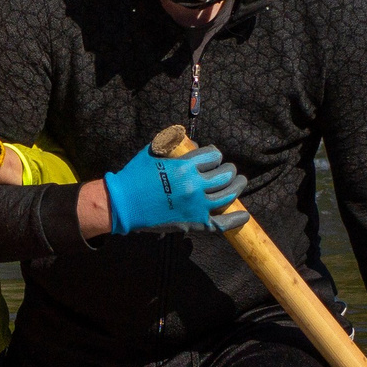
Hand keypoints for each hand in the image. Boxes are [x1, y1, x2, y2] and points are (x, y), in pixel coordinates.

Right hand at [101, 140, 245, 234]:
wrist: (123, 205)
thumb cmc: (135, 176)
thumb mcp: (152, 151)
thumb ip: (173, 142)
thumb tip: (194, 143)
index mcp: (184, 166)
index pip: (214, 156)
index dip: (215, 155)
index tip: (213, 158)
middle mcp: (194, 185)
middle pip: (225, 174)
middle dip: (229, 169)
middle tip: (229, 170)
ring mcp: (196, 206)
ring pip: (228, 195)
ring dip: (237, 186)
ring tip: (239, 182)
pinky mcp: (194, 223)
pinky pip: (221, 223)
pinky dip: (235, 219)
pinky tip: (244, 216)